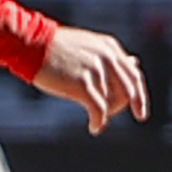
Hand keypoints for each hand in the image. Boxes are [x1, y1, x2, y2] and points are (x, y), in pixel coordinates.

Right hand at [33, 25, 147, 133]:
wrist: (31, 44)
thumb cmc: (56, 47)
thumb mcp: (89, 46)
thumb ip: (111, 56)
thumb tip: (135, 62)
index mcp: (110, 47)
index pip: (134, 76)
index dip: (139, 97)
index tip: (140, 113)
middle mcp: (107, 57)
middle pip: (129, 91)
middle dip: (124, 108)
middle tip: (110, 117)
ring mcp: (96, 70)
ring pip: (113, 102)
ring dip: (106, 114)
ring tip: (95, 119)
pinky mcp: (83, 84)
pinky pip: (99, 110)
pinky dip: (99, 122)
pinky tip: (94, 128)